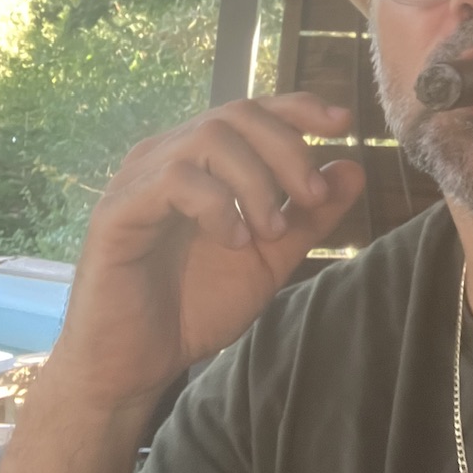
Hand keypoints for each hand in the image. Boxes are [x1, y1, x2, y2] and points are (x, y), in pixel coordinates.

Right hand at [48, 92, 364, 409]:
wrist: (137, 365)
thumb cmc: (197, 305)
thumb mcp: (271, 257)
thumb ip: (311, 215)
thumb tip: (354, 167)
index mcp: (204, 160)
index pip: (254, 110)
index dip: (300, 108)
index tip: (343, 124)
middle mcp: (170, 154)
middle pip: (238, 113)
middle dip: (287, 149)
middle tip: (311, 198)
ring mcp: (140, 177)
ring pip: (209, 137)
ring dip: (255, 180)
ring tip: (270, 230)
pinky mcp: (118, 209)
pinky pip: (174, 178)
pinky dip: (218, 204)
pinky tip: (234, 240)